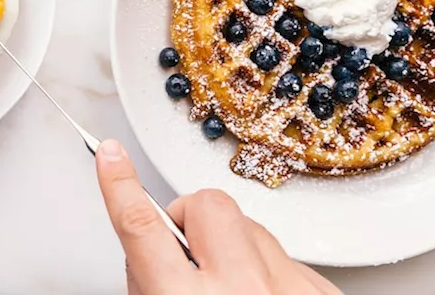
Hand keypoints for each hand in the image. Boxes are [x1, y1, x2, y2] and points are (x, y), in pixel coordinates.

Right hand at [95, 140, 340, 294]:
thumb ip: (150, 283)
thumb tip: (149, 254)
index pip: (141, 226)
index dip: (120, 184)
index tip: (110, 154)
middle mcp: (242, 290)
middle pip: (205, 206)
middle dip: (191, 220)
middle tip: (188, 256)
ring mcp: (289, 289)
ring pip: (252, 228)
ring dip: (235, 249)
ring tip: (233, 290)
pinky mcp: (324, 293)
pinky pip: (290, 258)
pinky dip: (273, 273)